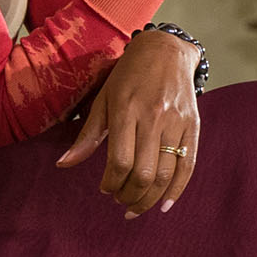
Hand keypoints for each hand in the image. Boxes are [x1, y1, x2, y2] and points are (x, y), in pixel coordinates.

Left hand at [54, 31, 202, 214]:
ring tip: (136, 205)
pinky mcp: (192, 127)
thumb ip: (88, 135)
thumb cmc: (128, 76)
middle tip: (119, 199)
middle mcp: (153, 118)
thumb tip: (64, 164)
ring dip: (149, 198)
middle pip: (143, 173)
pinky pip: (187, 166)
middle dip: (128, 195)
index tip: (105, 187)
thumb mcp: (103, 99)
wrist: (166, 51)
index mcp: (126, 110)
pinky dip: (177, 190)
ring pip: (166, 174)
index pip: (119, 161)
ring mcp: (176, 123)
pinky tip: (164, 204)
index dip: (110, 183)